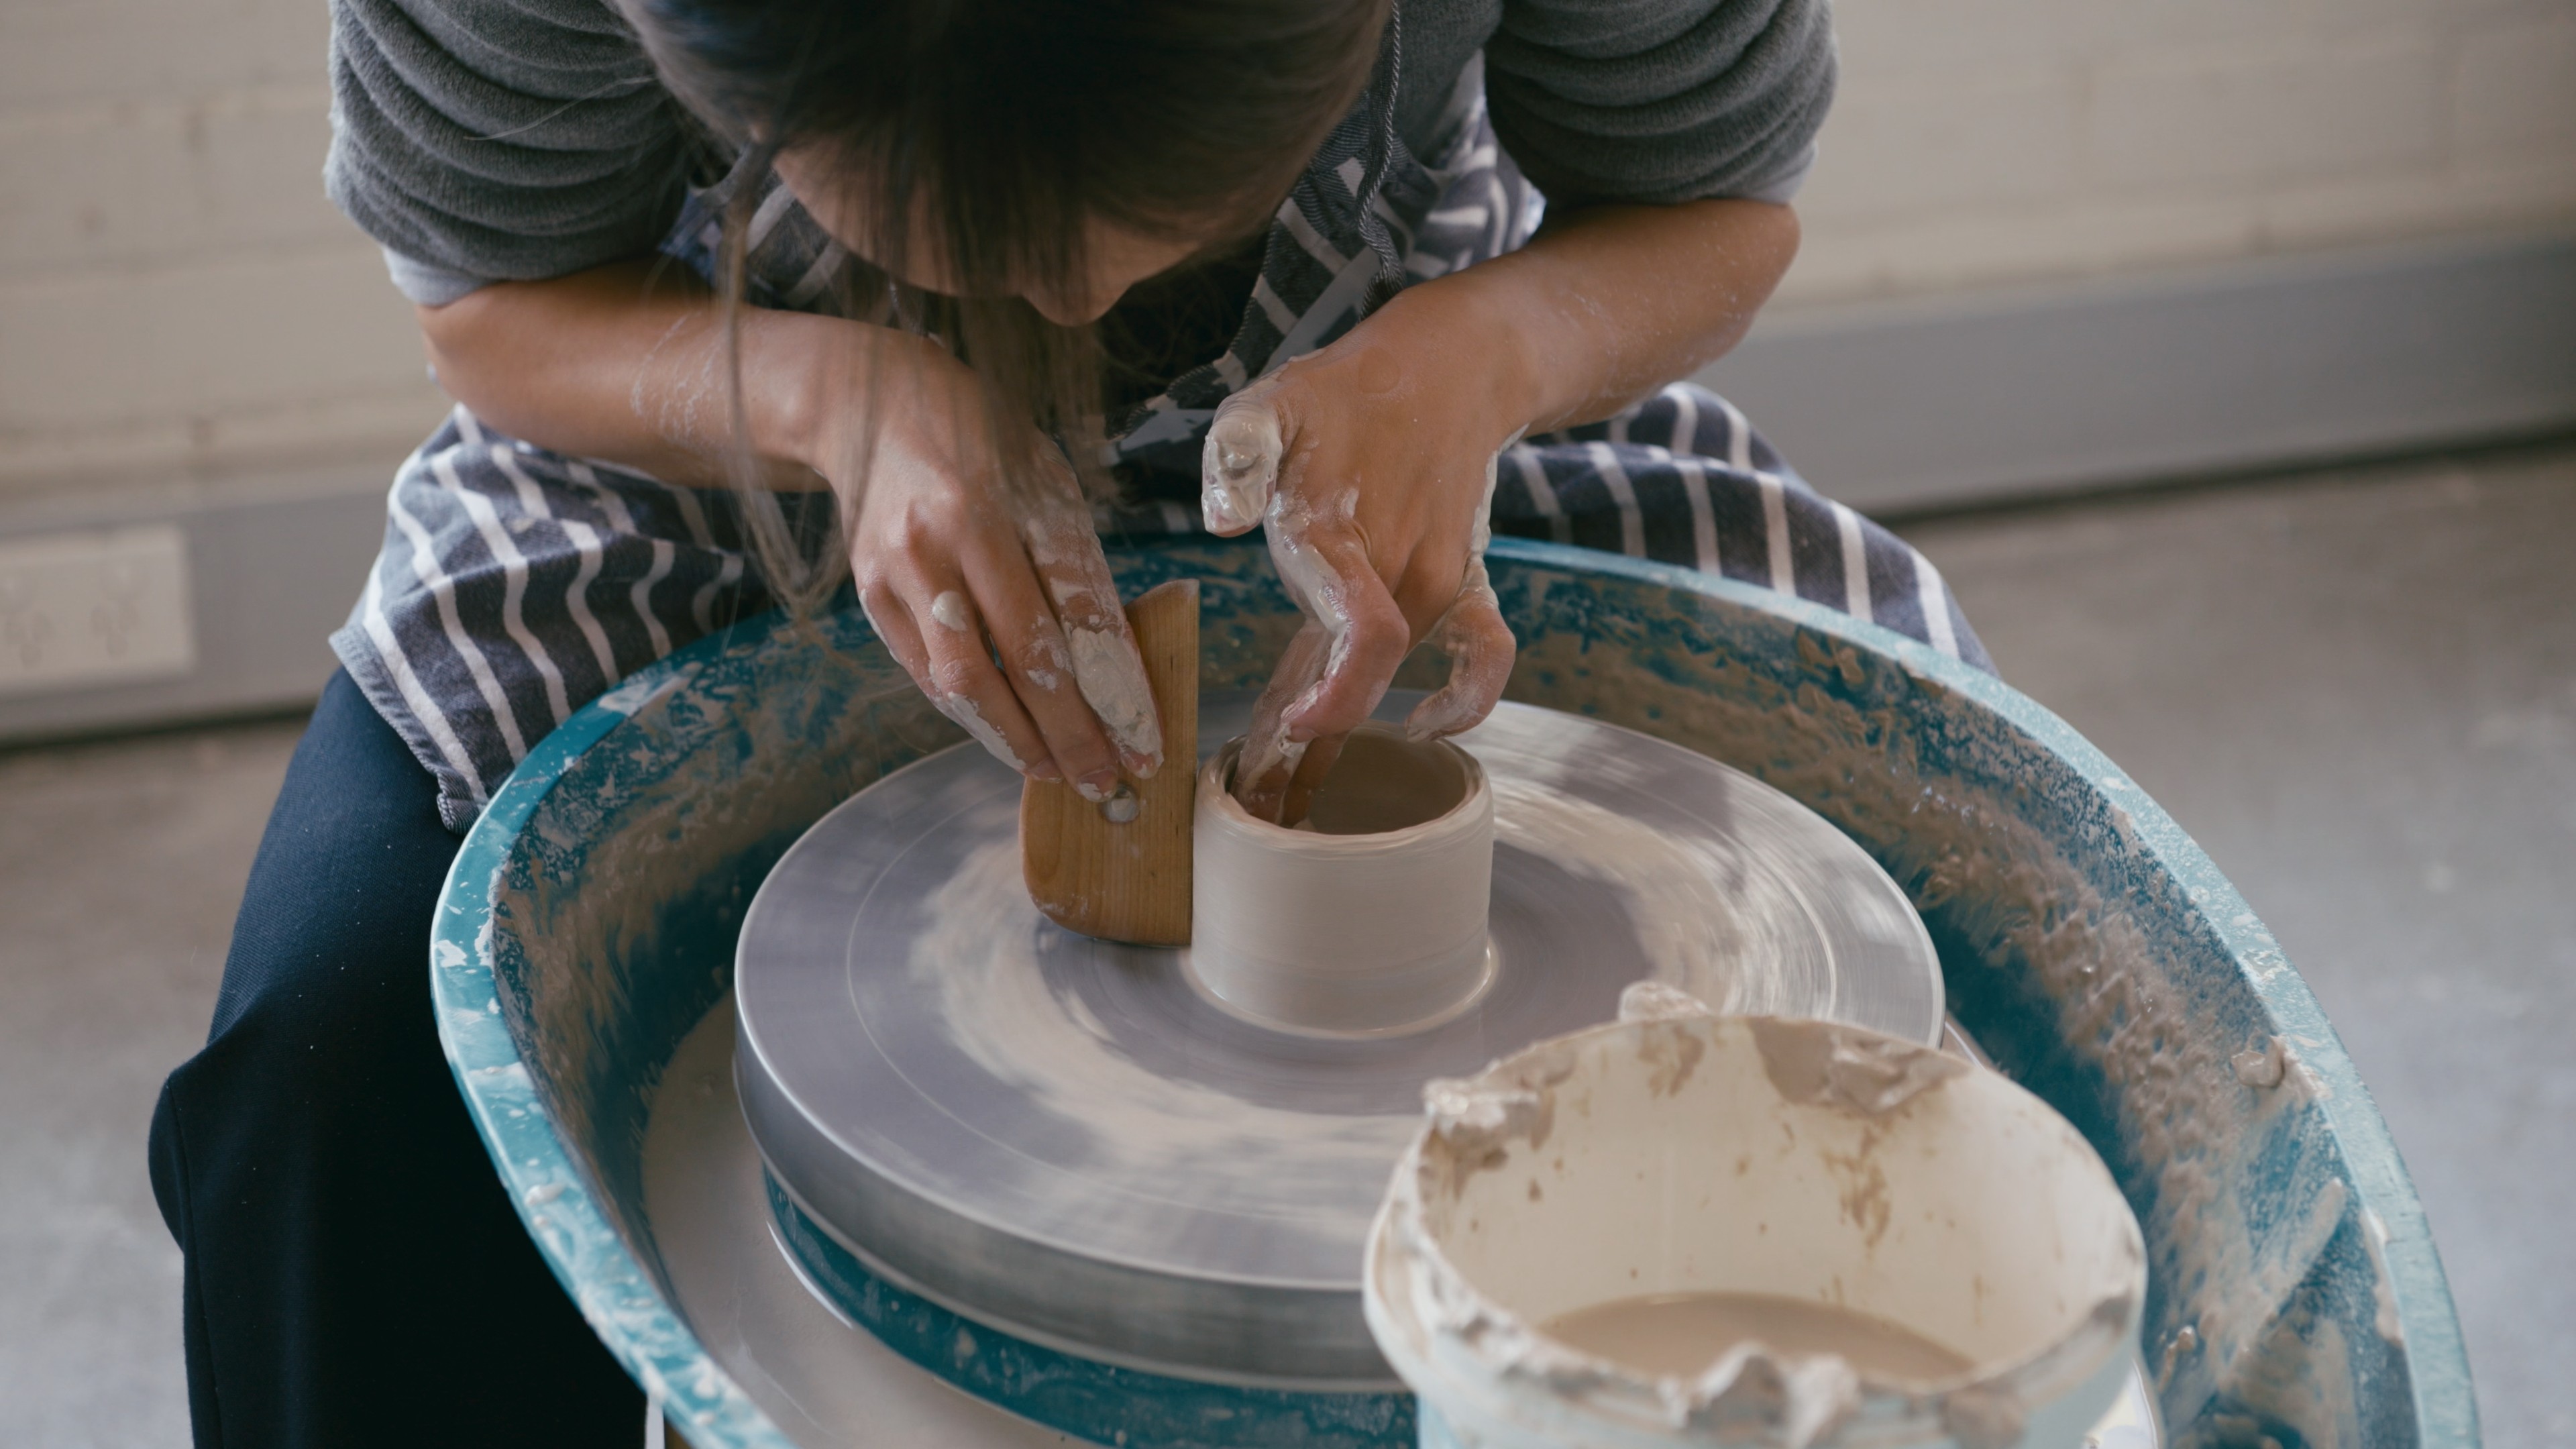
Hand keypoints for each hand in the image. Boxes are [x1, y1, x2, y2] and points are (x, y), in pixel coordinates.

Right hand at [821, 331, 1162, 799]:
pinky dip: (971, 714)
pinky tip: (1006, 736)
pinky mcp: (870, 594)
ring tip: (1056, 772)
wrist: (876, 407)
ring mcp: (901, 569)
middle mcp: (949, 537)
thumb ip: (1077, 570)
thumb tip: (1114, 672)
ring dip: (1015, 741)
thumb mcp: (1048, 487)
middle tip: (1105, 782)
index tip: (1145, 746)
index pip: (1075, 619)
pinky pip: (927, 674)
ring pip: (964, 684)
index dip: (1114, 692)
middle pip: (1018, 664)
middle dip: (1069, 735)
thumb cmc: (988, 448)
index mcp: (1010, 502)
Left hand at [1199, 279, 1524, 822]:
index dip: (1331, 702)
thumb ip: (1238, 455)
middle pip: (1363, 678)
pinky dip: (1464, 702)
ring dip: (1348, 720)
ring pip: (1396, 671)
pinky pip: (1485, 656)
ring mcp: (1440, 579)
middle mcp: (1400, 568)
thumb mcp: (1270, 403)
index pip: (1360, 640)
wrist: (1449, 368)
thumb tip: (1223, 519)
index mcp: (1344, 533)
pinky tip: (1422, 728)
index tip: (1288, 732)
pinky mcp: (1468, 581)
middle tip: (1262, 798)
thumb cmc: (1343, 392)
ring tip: (1296, 781)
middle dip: (1311, 743)